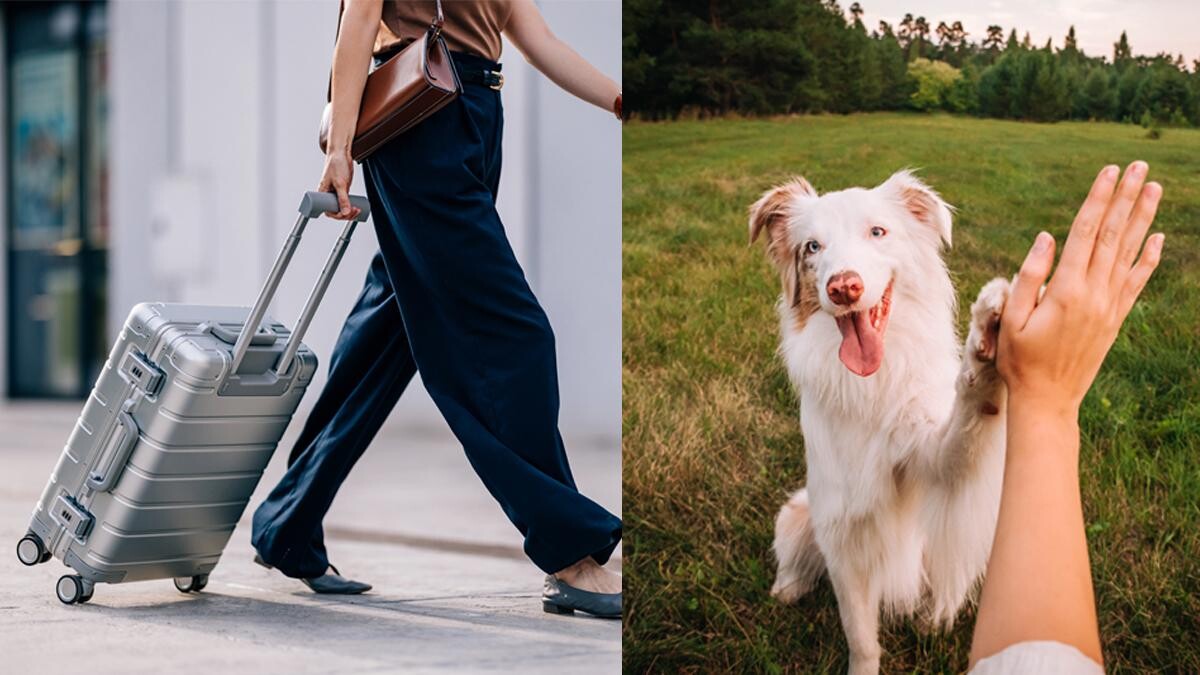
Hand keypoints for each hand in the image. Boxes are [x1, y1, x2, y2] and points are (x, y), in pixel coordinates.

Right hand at [317, 148, 361, 219]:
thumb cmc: (336, 164)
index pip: (328, 210)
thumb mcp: (340, 183)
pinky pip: (346, 202)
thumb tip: (345, 212)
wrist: (341, 153)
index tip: (346, 214)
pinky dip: (351, 206)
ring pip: (342, 207)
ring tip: (358, 209)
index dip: (337, 215)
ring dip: (350, 211)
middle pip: (336, 211)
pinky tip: (357, 208)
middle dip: (346, 214)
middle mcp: (328, 194)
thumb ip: (343, 198)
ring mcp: (336, 192)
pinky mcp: (343, 189)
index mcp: (323, 193)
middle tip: (355, 211)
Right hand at [997, 162, 1164, 415]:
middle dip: (1126, 198)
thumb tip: (1048, 238)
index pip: (1086, 233)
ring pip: (1129, 253)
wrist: (1048, 400)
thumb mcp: (1013, 318)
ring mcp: (1109, 306)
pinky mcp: (1115, 319)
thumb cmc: (1020, 360)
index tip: (1109, 172)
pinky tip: (1158, 238)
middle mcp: (1095, 294)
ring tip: (1154, 189)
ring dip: (1143, 218)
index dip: (1098, 200)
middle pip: (1113, 236)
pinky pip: (1136, 282)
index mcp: (1066, 290)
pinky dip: (1148, 258)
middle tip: (1140, 167)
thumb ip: (1030, 276)